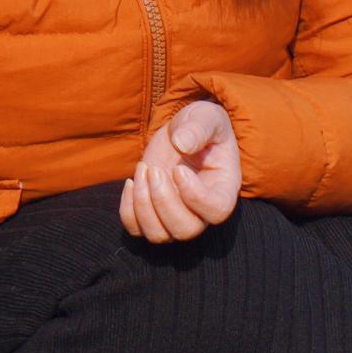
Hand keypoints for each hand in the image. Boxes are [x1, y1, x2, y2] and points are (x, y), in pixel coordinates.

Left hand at [120, 96, 241, 242]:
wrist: (183, 132)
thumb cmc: (202, 125)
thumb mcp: (206, 117)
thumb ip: (199, 128)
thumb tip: (181, 144)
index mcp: (223, 189)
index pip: (216, 211)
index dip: (195, 196)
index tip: (178, 169)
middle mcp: (201, 211)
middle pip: (185, 230)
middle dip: (163, 201)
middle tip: (154, 169)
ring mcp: (175, 216)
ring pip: (159, 234)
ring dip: (143, 204)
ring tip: (143, 169)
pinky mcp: (152, 214)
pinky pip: (136, 229)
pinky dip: (128, 209)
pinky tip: (131, 180)